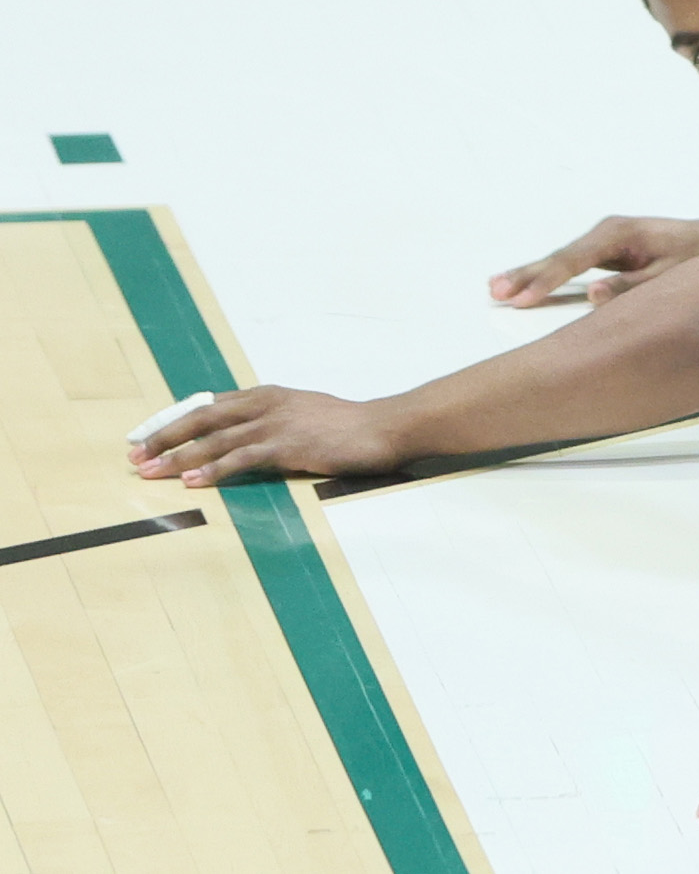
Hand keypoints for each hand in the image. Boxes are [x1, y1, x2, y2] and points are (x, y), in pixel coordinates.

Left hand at [127, 386, 399, 484]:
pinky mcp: (287, 445)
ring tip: (151, 471)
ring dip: (179, 456)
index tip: (145, 435)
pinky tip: (193, 482)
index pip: (208, 404)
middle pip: (202, 417)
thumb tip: (248, 435)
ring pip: (215, 439)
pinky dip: (214, 470)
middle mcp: (266, 404)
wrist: (384, 427)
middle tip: (135, 454)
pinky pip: (241, 458)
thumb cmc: (350, 426)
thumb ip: (275, 419)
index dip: (174, 419)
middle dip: (164, 436)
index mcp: (268, 395)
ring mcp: (276, 423)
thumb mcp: (305, 412)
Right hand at [490, 213, 698, 307]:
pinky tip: (527, 288)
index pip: (574, 260)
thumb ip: (633, 287)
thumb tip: (595, 296)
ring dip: (532, 276)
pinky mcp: (610, 253)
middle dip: (527, 275)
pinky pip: (572, 267)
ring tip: (496, 289)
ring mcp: (607, 241)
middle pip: (560, 257)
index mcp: (620, 233)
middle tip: (494, 292)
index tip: (521, 299)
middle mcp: (609, 232)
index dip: (547, 280)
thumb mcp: (669, 275)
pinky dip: (550, 277)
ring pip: (562, 261)